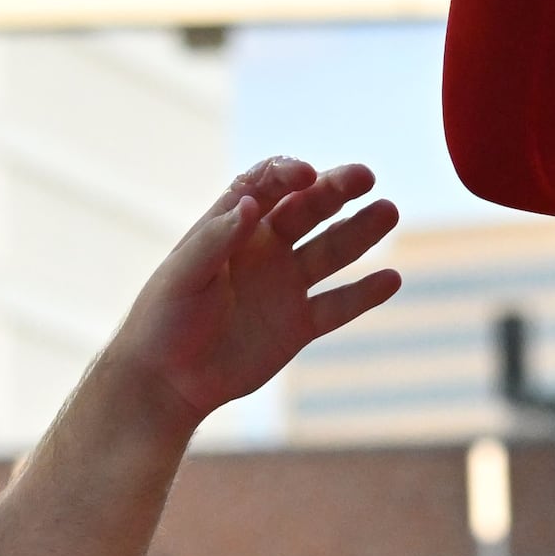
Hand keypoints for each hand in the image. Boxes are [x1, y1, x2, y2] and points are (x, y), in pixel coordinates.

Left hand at [105, 159, 401, 434]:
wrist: (165, 381)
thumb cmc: (162, 320)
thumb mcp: (183, 275)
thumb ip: (217, 239)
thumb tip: (249, 203)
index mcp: (231, 226)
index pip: (267, 185)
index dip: (288, 173)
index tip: (306, 174)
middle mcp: (264, 247)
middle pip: (308, 208)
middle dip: (336, 189)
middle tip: (365, 176)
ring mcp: (284, 285)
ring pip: (331, 250)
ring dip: (361, 230)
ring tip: (389, 211)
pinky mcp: (298, 325)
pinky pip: (338, 305)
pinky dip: (365, 293)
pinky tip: (392, 279)